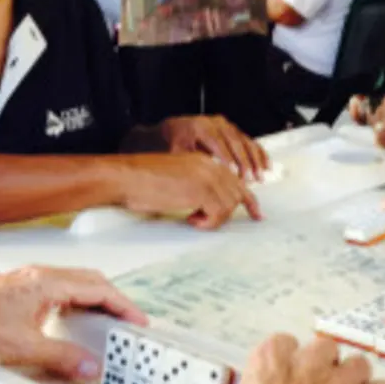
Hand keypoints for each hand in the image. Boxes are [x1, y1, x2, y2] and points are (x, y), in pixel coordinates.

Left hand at [0, 266, 146, 378]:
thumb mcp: (22, 349)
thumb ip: (61, 358)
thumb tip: (88, 365)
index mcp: (45, 282)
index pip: (97, 288)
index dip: (123, 305)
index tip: (137, 320)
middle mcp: (38, 275)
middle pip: (89, 281)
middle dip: (113, 300)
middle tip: (128, 322)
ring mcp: (27, 280)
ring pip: (73, 283)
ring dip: (93, 300)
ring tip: (105, 323)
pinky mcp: (17, 289)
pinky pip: (58, 289)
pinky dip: (75, 302)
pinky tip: (72, 320)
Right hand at [118, 152, 261, 228]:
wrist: (128, 177)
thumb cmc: (142, 181)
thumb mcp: (175, 180)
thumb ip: (195, 187)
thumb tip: (208, 207)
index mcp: (202, 161)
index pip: (234, 179)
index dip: (248, 198)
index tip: (256, 213)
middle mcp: (208, 166)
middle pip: (237, 192)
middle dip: (237, 210)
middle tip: (229, 221)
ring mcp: (206, 177)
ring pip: (229, 205)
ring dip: (214, 218)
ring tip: (193, 218)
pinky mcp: (201, 190)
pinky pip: (218, 213)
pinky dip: (207, 223)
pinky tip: (190, 219)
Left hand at [160, 115, 268, 180]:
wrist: (177, 128)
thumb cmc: (176, 141)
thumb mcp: (177, 150)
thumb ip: (190, 160)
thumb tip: (204, 175)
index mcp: (201, 126)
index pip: (216, 142)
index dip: (226, 157)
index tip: (232, 172)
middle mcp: (216, 123)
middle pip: (234, 142)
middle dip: (244, 162)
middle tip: (249, 178)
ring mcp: (227, 126)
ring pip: (245, 141)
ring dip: (254, 160)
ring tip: (259, 176)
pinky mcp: (234, 131)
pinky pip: (250, 141)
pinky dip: (259, 154)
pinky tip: (265, 166)